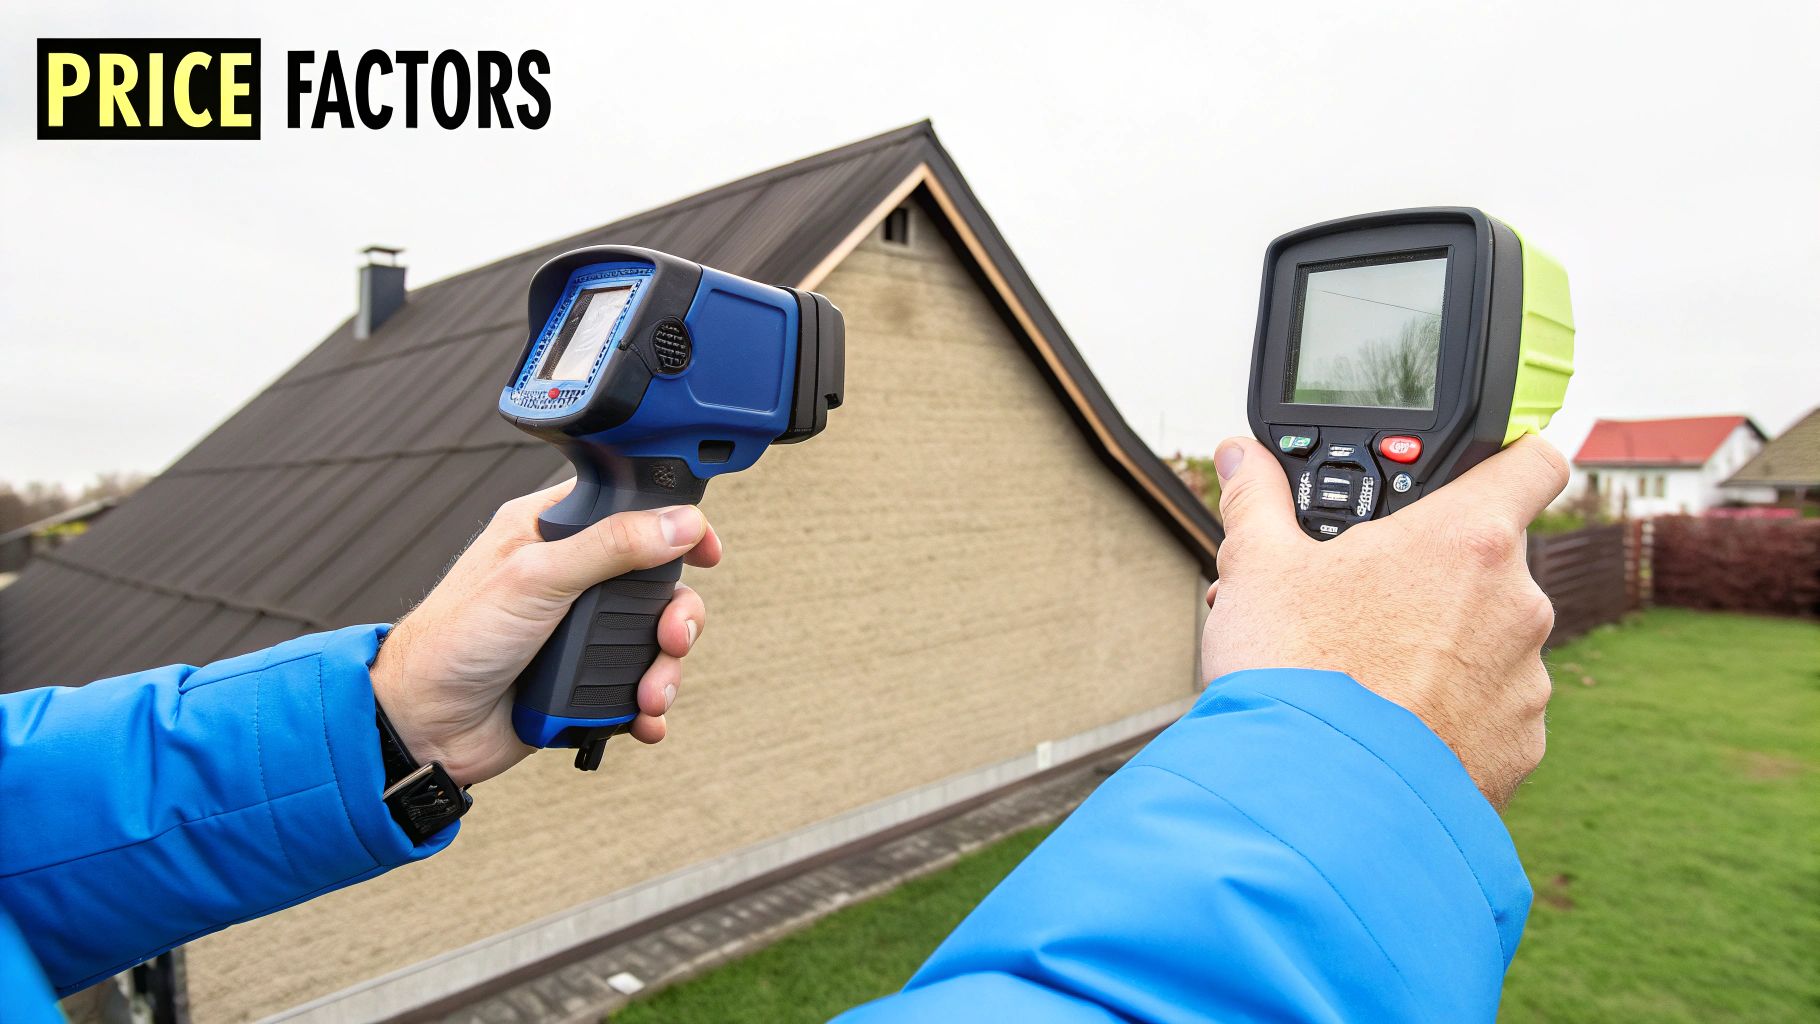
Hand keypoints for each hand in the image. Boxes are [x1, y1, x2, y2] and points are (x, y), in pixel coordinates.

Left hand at [369, 479, 722, 785]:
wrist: (422, 727)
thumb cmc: (454, 639)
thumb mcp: (536, 578)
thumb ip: (611, 546)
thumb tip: (680, 522)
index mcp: (552, 532)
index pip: (628, 508)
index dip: (674, 524)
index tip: (706, 549)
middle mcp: (570, 578)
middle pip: (657, 583)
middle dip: (676, 617)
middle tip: (671, 638)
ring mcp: (578, 633)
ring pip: (654, 641)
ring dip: (665, 671)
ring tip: (647, 696)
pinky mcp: (580, 682)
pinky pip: (634, 690)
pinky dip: (647, 708)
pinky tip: (642, 719)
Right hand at [1202, 435, 1569, 806]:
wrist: (1317, 798)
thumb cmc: (1295, 671)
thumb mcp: (1258, 566)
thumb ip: (1256, 499)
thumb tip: (1241, 458)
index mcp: (1467, 539)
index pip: (1532, 461)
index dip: (1508, 457)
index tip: (1478, 471)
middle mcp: (1518, 603)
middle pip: (1492, 562)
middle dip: (1434, 575)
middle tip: (1363, 598)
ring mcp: (1526, 680)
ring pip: (1489, 642)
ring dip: (1442, 647)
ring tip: (1364, 673)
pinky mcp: (1521, 748)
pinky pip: (1489, 713)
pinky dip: (1449, 714)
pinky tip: (1387, 724)